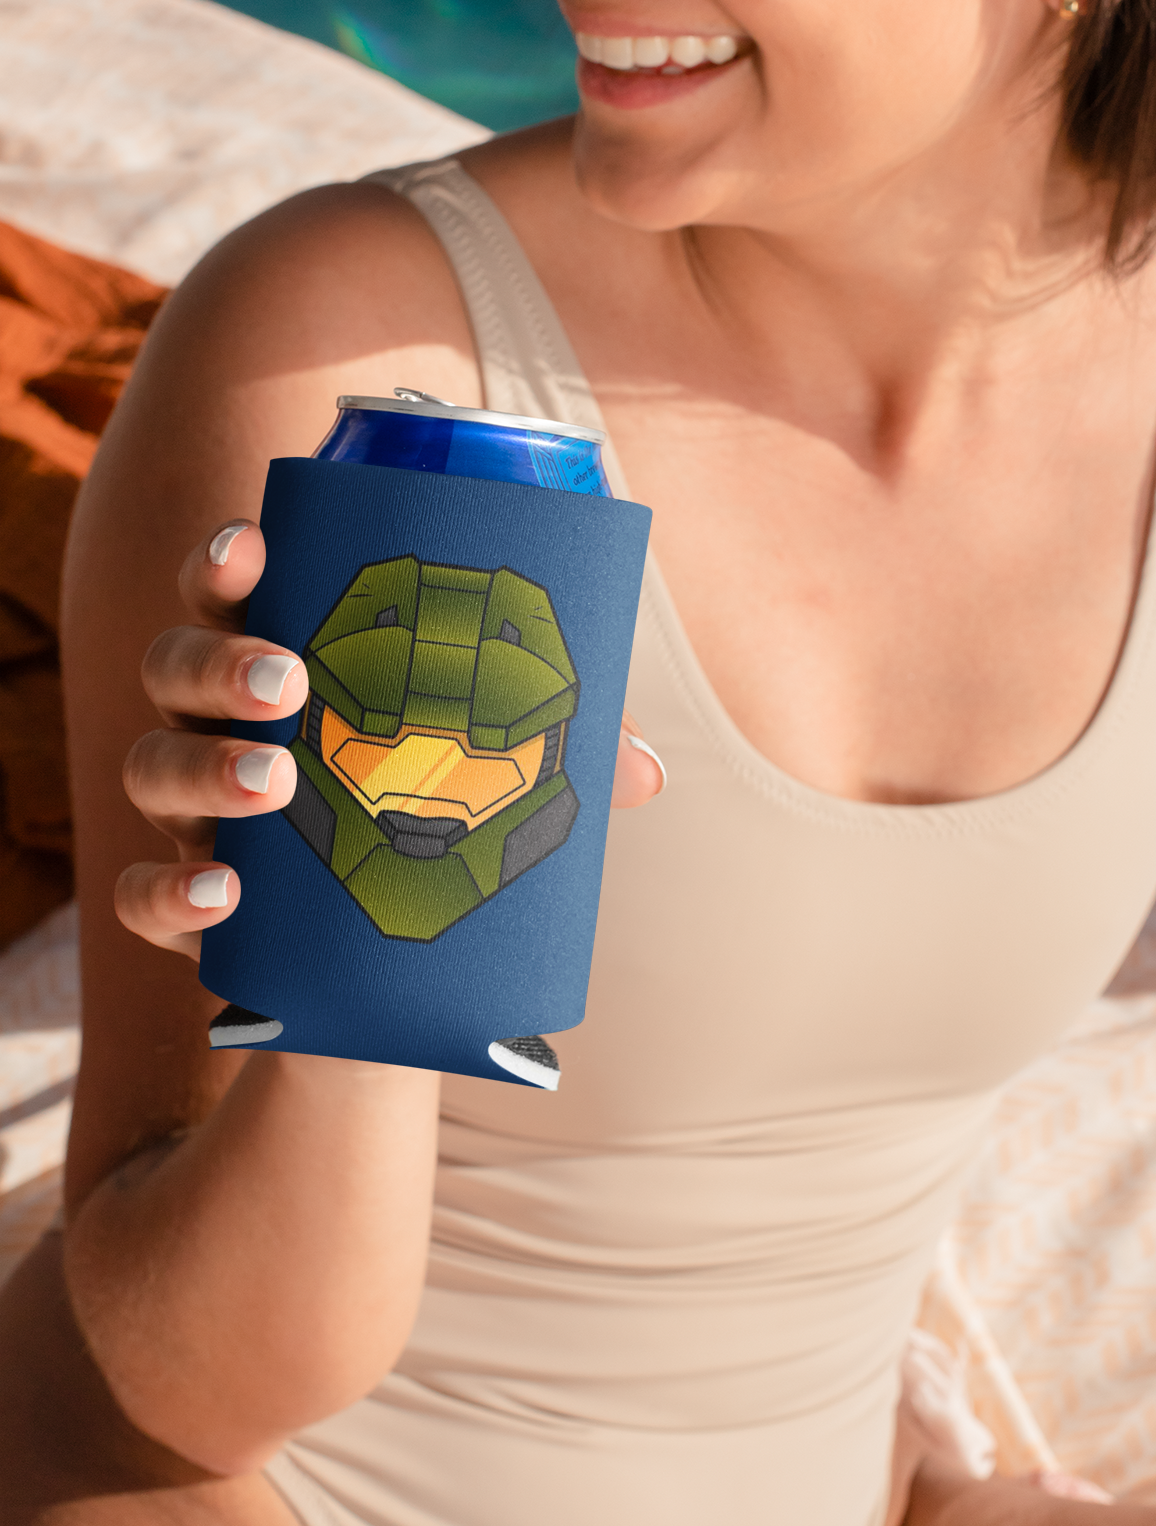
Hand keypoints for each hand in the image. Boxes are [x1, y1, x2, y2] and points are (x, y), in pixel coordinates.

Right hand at [116, 521, 665, 961]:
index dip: (226, 560)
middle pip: (175, 664)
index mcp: (287, 662)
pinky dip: (170, 892)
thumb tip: (642, 771)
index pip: (231, 590)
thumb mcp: (507, 776)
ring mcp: (197, 814)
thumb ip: (566, 752)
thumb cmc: (443, 822)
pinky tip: (223, 894)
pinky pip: (142, 895)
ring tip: (274, 779)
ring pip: (150, 765)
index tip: (256, 547)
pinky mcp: (191, 907)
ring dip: (204, 765)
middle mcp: (222, 726)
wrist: (397, 978)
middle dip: (220, 661)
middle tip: (289, 680)